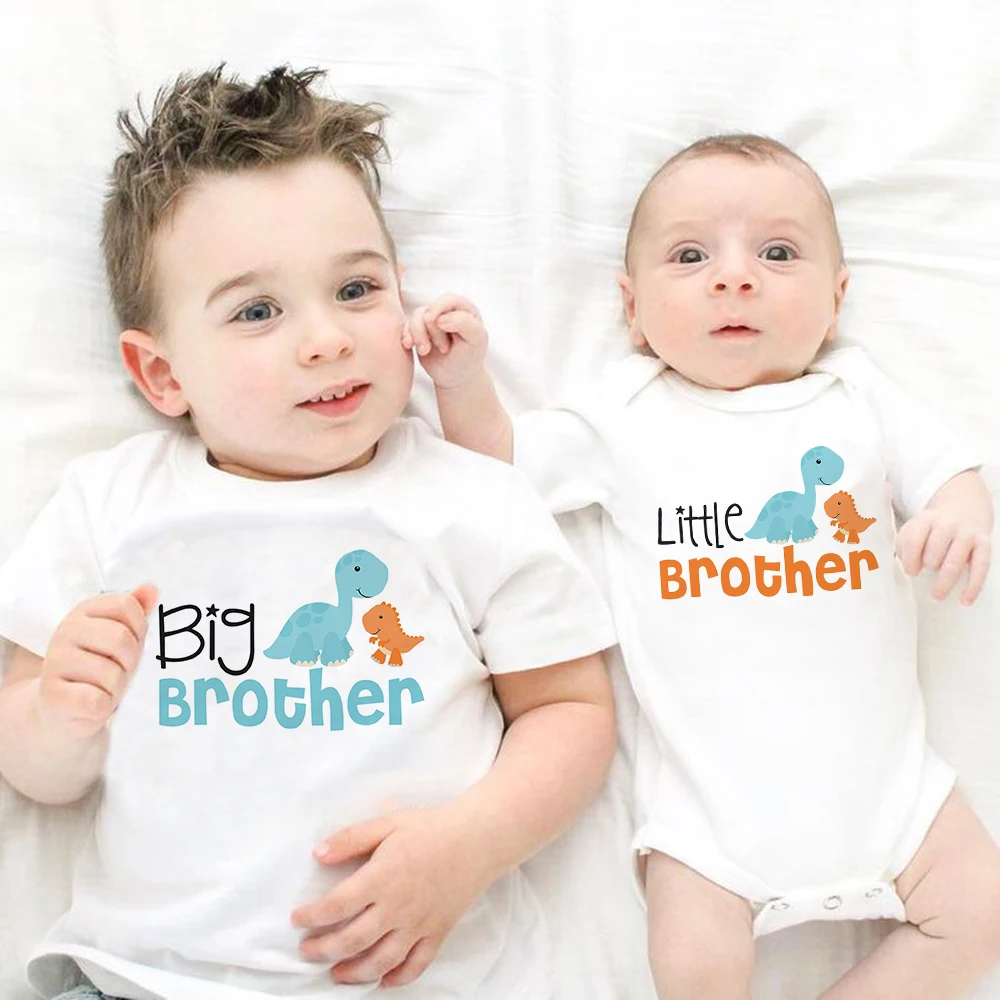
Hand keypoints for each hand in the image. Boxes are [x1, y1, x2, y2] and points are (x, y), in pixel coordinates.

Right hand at [39, 584, 158, 737]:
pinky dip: (102, 706)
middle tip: (119, 671)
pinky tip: (92, 703)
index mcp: (83, 612)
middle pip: (121, 638)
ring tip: (103, 688)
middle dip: (130, 661)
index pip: (126, 605)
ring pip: (112, 673)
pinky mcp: (52, 695)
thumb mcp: (118, 636)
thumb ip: (135, 612)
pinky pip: (97, 700)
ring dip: (117, 687)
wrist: (61, 709)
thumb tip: (152, 588)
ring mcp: (55, 663)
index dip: (139, 628)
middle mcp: (64, 632)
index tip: (128, 644)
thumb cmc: (98, 668)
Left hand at [291, 806, 491, 987]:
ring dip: (353, 973)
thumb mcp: (387, 823)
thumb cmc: (430, 828)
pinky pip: (415, 966)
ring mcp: (419, 924)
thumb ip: (351, 838)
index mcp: (383, 877)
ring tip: (335, 973)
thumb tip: (318, 854)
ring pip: (381, 961)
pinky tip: (381, 980)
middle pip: (352, 940)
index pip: (337, 905)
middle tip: (306, 950)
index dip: (312, 916)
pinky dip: (397, 979)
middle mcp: (398, 906)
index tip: (297, 919)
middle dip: (323, 950)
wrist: (476, 839)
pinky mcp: (437, 933)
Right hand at [403, 294, 487, 388]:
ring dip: (419, 335)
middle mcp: (448, 311)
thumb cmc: (469, 358)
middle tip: (444, 349)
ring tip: (425, 351)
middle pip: (430, 309)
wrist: (456, 378)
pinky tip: (411, 347)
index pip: (448, 299)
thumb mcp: (476, 340)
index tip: (437, 323)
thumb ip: (465, 323)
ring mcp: (432, 321)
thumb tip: (441, 318)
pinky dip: (407, 336)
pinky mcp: (420, 330)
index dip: (439, 309)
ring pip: (416, 317)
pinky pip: (407, 326)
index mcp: (465, 309)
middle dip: (432, 329)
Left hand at [895, 508, 990, 604]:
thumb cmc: (936, 524)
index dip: (910, 559)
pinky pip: (980, 568)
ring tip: (937, 594)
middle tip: (925, 575)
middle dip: (929, 566)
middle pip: (935, 550)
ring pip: (955, 561)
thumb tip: (906, 568)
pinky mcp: (984, 543)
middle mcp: (948, 524)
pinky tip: (965, 600)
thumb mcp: (917, 526)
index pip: (913, 539)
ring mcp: (967, 533)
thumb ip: (906, 544)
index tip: (910, 572)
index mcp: (926, 519)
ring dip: (944, 581)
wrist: (965, 502)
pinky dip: (973, 587)